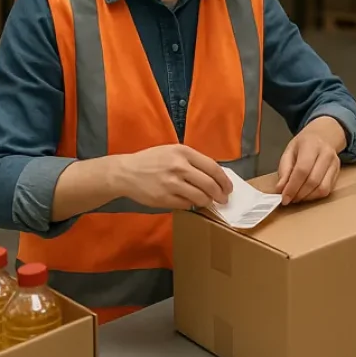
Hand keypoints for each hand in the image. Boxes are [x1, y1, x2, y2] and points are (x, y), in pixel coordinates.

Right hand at [114, 144, 232, 209]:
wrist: (126, 172)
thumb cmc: (152, 160)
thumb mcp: (173, 151)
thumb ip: (193, 161)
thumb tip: (215, 175)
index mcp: (184, 152)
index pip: (213, 167)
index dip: (224, 180)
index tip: (229, 187)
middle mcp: (179, 167)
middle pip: (210, 184)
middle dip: (220, 194)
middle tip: (223, 199)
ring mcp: (171, 184)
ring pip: (200, 197)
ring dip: (207, 201)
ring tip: (208, 201)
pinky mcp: (164, 198)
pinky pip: (186, 205)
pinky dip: (192, 205)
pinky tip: (190, 202)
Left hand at [276, 117, 343, 204]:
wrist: (323, 136)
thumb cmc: (303, 144)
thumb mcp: (289, 151)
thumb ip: (284, 170)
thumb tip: (280, 189)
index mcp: (311, 145)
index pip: (302, 170)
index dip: (292, 186)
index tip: (284, 198)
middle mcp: (326, 153)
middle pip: (313, 180)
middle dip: (299, 194)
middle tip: (289, 199)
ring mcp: (334, 163)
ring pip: (322, 188)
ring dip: (307, 197)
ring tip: (297, 197)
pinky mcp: (338, 172)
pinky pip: (327, 190)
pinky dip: (315, 196)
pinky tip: (306, 194)